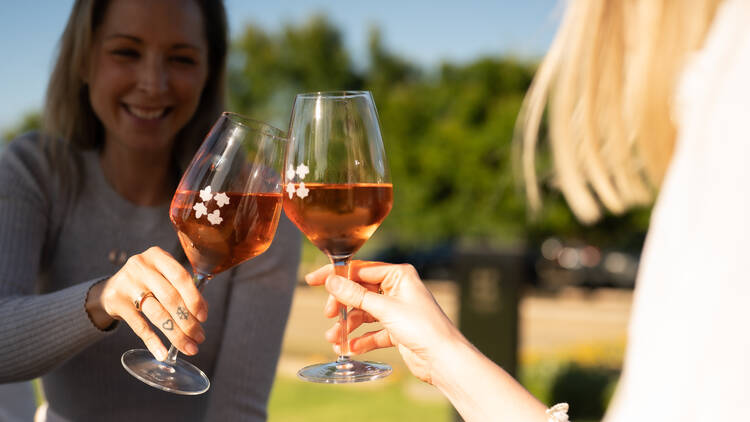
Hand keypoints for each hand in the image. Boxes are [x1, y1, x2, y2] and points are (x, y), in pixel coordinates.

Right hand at [86, 246, 207, 359]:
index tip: (204, 317)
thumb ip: (182, 289)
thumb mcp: (163, 276)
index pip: (181, 277)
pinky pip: (139, 325)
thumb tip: (202, 313)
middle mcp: (141, 266)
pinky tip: (163, 353)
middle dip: (188, 321)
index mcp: (158, 256)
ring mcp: (127, 283)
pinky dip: (153, 341)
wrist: (111, 288)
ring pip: (157, 313)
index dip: (194, 298)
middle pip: (171, 298)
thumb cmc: (147, 282)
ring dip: (175, 334)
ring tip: (188, 347)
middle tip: (199, 338)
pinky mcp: (116, 302)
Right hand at [305, 261, 466, 383]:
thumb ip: (356, 295)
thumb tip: (331, 281)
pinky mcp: (397, 329)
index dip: (336, 276)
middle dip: (342, 305)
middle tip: (329, 315)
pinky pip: (372, 331)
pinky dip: (360, 339)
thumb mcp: (385, 309)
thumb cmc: (423, 327)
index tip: (314, 281)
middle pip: (359, 292)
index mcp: (398, 275)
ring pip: (364, 313)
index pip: (360, 270)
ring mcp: (397, 309)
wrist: (444, 359)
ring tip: (335, 339)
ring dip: (348, 326)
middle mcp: (398, 289)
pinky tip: (349, 348)